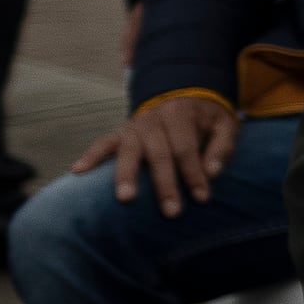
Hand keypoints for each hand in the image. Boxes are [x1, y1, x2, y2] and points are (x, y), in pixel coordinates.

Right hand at [92, 93, 239, 207]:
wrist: (184, 91)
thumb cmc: (207, 116)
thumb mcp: (225, 124)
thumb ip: (222, 147)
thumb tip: (212, 172)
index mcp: (180, 115)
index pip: (186, 148)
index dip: (193, 173)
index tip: (202, 198)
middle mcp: (153, 120)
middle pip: (158, 154)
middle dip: (164, 184)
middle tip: (171, 212)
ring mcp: (134, 127)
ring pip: (128, 151)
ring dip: (126, 175)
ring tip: (125, 198)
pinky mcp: (122, 132)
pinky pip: (103, 143)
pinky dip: (90, 156)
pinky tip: (78, 171)